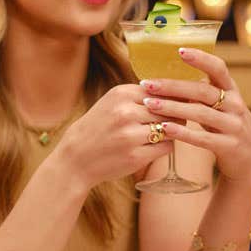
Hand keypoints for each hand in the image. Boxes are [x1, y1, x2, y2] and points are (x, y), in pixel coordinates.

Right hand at [56, 84, 179, 188]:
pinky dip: (164, 146)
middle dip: (173, 116)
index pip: (161, 91)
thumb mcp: (111, 103)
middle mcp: (125, 112)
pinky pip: (166, 147)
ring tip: (161, 133)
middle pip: (168, 109)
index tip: (173, 105)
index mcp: (121, 94)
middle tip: (172, 121)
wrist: (75, 158)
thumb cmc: (97, 129)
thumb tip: (175, 93)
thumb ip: (138, 97)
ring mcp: (131, 135)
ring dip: (170, 132)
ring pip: (170, 128)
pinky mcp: (136, 156)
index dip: (171, 99)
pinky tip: (153, 146)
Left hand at [139, 48, 250, 186]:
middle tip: (147, 84)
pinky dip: (183, 133)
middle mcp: (235, 105)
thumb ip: (202, 92)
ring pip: (200, 113)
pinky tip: (165, 128)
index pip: (218, 68)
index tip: (179, 50)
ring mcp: (234, 126)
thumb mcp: (221, 105)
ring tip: (148, 104)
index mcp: (231, 90)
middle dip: (173, 86)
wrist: (249, 158)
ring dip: (172, 108)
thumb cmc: (225, 125)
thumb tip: (168, 76)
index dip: (201, 59)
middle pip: (202, 91)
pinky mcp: (229, 146)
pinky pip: (203, 138)